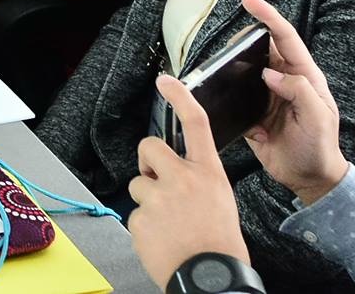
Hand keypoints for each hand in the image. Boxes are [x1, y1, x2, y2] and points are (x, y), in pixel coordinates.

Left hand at [128, 76, 249, 285]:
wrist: (212, 279)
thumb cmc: (220, 243)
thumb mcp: (220, 201)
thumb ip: (197, 181)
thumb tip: (177, 174)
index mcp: (208, 174)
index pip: (196, 124)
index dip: (180, 97)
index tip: (166, 81)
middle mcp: (183, 179)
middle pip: (149, 146)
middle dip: (148, 162)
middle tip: (158, 180)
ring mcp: (159, 197)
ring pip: (138, 183)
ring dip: (147, 199)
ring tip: (168, 222)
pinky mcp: (140, 218)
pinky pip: (134, 212)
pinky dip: (144, 225)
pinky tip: (161, 238)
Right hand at [240, 0, 347, 204]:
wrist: (309, 180)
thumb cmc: (319, 148)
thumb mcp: (317, 119)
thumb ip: (299, 91)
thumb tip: (269, 73)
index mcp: (305, 78)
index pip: (286, 38)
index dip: (268, 17)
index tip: (248, 1)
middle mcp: (285, 82)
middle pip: (261, 50)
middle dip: (244, 42)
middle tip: (228, 45)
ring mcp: (268, 96)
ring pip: (244, 71)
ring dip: (233, 71)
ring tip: (221, 73)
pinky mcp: (254, 113)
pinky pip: (237, 97)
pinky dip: (232, 100)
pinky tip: (240, 115)